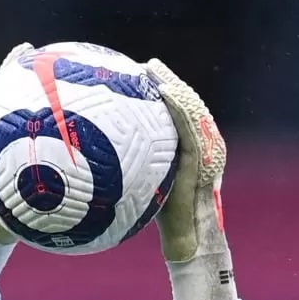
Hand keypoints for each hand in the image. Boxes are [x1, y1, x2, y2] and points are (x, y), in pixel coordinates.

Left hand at [143, 59, 236, 299]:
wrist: (182, 234)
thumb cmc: (159, 212)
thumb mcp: (142, 181)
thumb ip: (130, 163)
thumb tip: (95, 154)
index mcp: (187, 147)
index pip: (177, 112)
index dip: (164, 90)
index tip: (143, 74)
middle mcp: (199, 144)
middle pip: (186, 104)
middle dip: (168, 81)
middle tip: (148, 65)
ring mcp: (203, 150)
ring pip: (190, 110)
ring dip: (173, 87)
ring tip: (154, 71)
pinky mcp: (201, 158)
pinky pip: (190, 128)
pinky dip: (178, 109)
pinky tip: (163, 93)